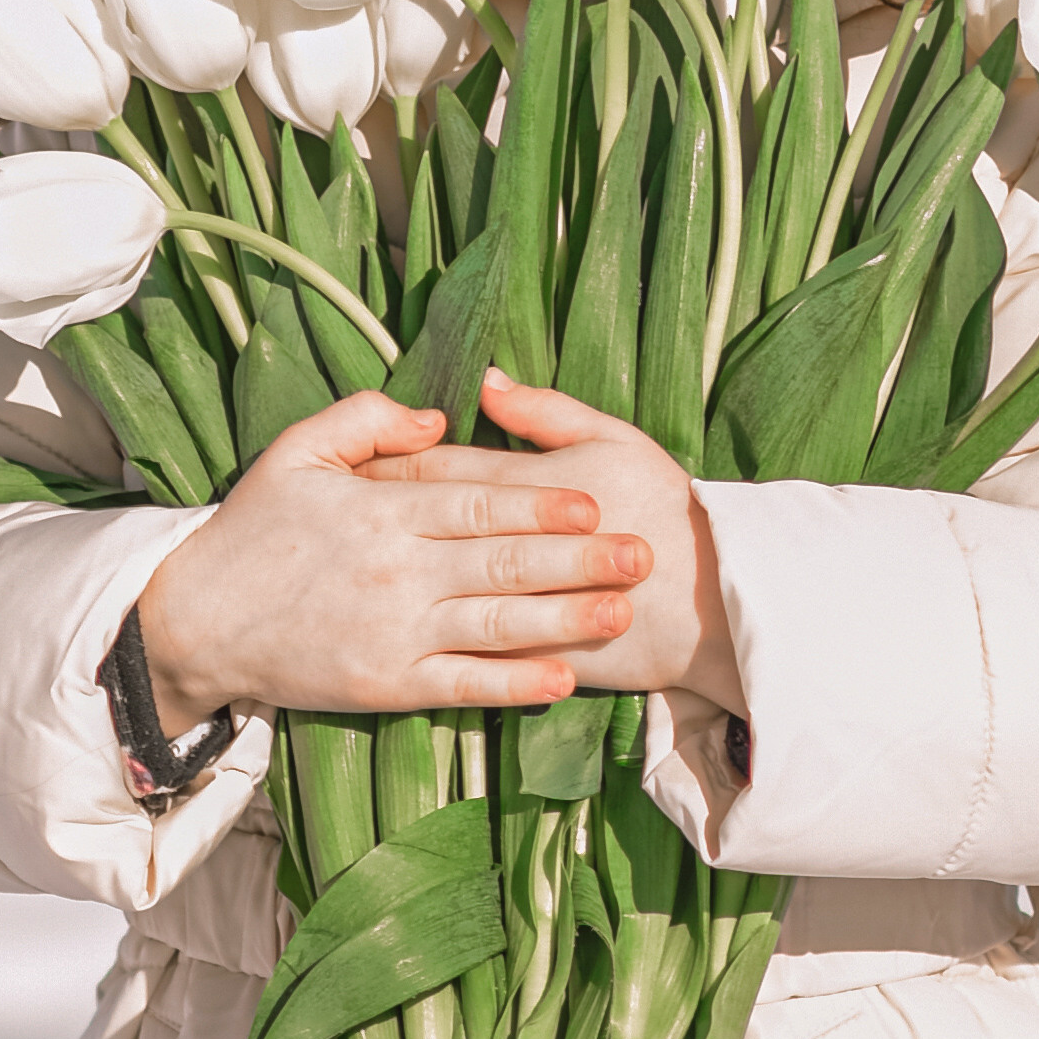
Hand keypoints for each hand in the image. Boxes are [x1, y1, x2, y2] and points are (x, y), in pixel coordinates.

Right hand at [135, 390, 653, 726]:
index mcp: (381, 511)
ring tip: (622, 610)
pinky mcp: (386, 687)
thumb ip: (366, 419)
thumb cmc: (252, 531)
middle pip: (505, 564)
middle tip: (642, 552)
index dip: (543, 503)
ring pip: (497, 626)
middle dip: (580, 559)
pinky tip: (563, 679)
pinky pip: (464, 686)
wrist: (194, 622)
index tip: (595, 500)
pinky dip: (515, 685)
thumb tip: (440, 415)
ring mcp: (393, 634)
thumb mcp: (296, 450)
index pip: (479, 503)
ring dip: (567, 619)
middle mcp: (396, 573)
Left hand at [357, 370, 744, 714]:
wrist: (710, 602)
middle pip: (419, 527)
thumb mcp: (613, 439)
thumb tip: (485, 383)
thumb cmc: (663, 507)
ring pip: (429, 587)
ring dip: (388, 578)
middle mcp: (503, 548)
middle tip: (329, 515)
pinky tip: (395, 628)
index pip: (434, 469)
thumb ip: (545, 411)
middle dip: (372, 520)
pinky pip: (461, 648)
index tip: (354, 464)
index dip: (389, 464)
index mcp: (521, 488)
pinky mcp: (523, 655)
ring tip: (346, 569)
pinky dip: (426, 636)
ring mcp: (510, 605)